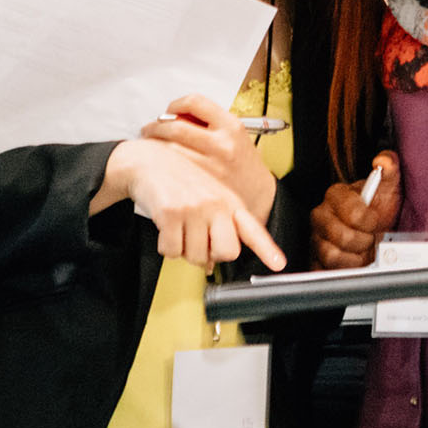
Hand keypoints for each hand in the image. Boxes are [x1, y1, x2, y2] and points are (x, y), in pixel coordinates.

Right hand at [103, 137, 285, 271]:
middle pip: (226, 253)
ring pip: (196, 257)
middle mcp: (217, 205)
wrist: (148, 161)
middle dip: (210, 255)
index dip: (267, 249)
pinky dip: (166, 247)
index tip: (279, 264)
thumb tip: (209, 266)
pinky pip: (172, 250)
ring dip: (184, 250)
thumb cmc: (179, 180)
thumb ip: (215, 230)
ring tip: (179, 228)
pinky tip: (166, 228)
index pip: (253, 229)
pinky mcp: (172, 213)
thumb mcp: (207, 199)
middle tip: (198, 240)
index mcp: (230, 203)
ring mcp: (195, 208)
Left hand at [141, 94, 274, 220]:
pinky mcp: (202, 183)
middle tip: (149, 129)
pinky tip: (160, 162)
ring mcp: (211, 164)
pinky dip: (162, 162)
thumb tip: (175, 114)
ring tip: (151, 145)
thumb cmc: (243, 164)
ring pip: (170, 147)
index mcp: (231, 126)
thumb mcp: (235, 135)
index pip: (195, 102)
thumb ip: (209, 123)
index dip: (176, 104)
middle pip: (175, 125)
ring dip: (155, 144)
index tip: (169, 111)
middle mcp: (222, 143)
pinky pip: (173, 167)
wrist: (259, 195)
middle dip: (156, 126)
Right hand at [310, 151, 401, 269]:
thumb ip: (389, 169)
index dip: (368, 220)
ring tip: (365, 252)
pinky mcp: (315, 260)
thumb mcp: (389, 187)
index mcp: (335, 196)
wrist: (377, 230)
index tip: (376, 220)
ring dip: (355, 258)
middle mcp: (321, 216)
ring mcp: (316, 239)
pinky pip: (324, 271)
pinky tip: (356, 264)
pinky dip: (344, 271)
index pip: (351, 212)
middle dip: (363, 241)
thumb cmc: (379, 208)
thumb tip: (383, 161)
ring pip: (331, 255)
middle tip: (372, 238)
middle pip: (339, 236)